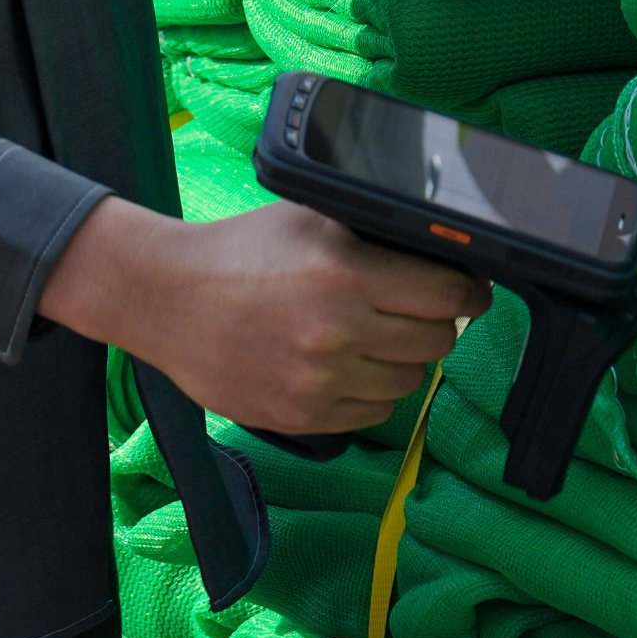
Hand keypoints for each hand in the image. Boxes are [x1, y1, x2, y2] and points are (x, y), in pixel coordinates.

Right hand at [38, 197, 487, 435]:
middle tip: (418, 313)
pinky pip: (372, 415)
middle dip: (436, 325)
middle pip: (436, 342)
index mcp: (347, 275)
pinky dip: (371, 394)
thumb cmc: (242, 252)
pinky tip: (348, 368)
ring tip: (375, 340)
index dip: (469, 293)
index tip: (471, 293)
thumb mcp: (311, 219)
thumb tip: (443, 251)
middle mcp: (337, 332)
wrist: (165, 299)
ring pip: (408, 383)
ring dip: (403, 362)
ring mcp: (317, 381)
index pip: (448, 295)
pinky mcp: (299, 417)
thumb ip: (375, 237)